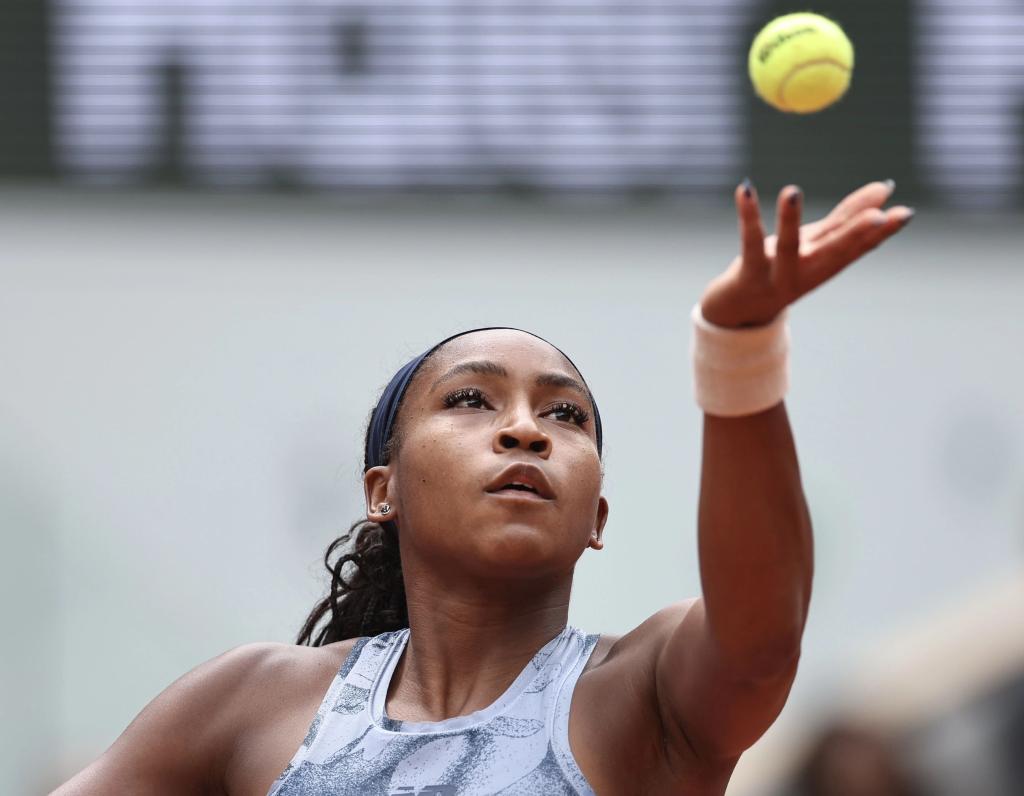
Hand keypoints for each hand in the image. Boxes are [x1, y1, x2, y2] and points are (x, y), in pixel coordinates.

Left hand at [699, 180, 914, 328]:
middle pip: (833, 251)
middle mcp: (806, 271)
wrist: (737, 313)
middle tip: (880, 215)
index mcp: (826, 263)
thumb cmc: (780, 269)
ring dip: (790, 219)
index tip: (906, 214)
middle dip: (856, 234)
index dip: (882, 233)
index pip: (859, 247)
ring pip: (786, 247)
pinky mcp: (748, 274)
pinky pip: (749, 243)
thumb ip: (847, 218)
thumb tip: (886, 188)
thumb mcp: (816, 244)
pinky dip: (748, 216)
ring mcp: (777, 276)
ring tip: (792, 190)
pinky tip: (745, 189)